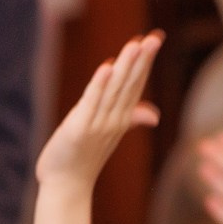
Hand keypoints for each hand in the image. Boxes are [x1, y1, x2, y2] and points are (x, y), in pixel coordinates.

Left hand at [37, 32, 161, 187]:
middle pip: (130, 84)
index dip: (145, 62)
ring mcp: (98, 125)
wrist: (66, 185)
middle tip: (154, 37)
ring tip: (135, 45)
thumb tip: (156, 114)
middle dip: (142, 60)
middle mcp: (114, 119)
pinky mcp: (79, 130)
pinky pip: (91, 104)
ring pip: (114, 91)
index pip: (136, 84)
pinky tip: (106, 68)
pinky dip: (99, 86)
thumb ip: (132, 118)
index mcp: (121, 117)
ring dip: (125, 68)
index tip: (155, 38)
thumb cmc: (85, 158)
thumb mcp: (108, 133)